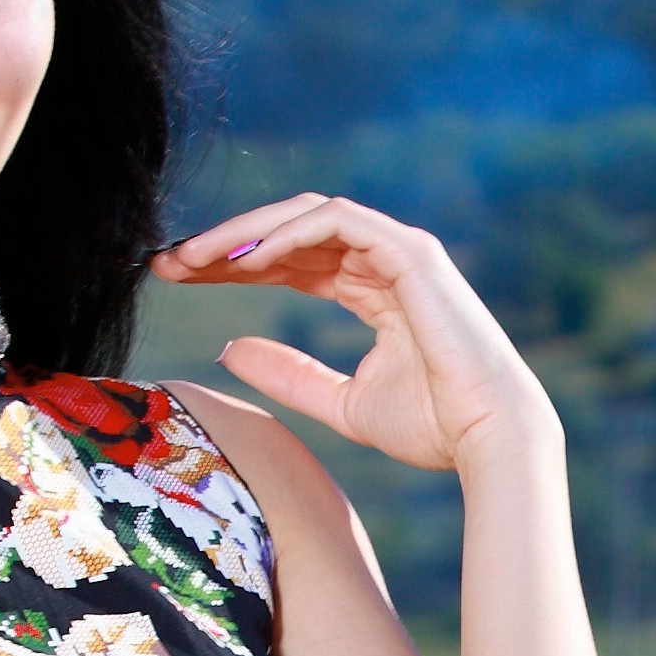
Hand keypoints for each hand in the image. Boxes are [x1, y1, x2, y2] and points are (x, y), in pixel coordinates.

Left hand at [170, 195, 550, 474]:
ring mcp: (400, 250)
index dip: (234, 265)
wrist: (487, 439)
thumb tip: (230, 348)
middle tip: (168, 263)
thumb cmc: (432, 427)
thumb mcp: (341, 401)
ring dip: (246, 233)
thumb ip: (289, 374)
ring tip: (194, 259)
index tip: (178, 279)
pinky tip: (244, 261)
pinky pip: (336, 222)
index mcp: (374, 288)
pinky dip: (287, 235)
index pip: (291, 260)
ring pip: (306, 215)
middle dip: (226, 243)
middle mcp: (385, 259)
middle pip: (290, 232)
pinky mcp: (411, 252)